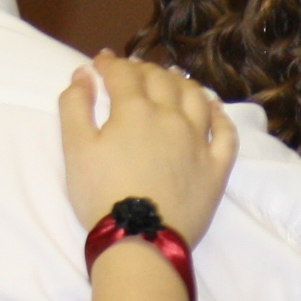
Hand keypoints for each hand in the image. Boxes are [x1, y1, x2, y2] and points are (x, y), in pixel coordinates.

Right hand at [61, 52, 239, 247]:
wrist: (141, 238)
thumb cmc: (101, 194)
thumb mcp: (75, 149)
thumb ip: (75, 106)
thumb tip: (83, 74)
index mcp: (135, 110)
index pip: (123, 74)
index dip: (110, 63)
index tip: (100, 61)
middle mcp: (172, 118)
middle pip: (161, 81)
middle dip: (144, 69)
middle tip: (133, 70)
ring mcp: (199, 142)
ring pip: (196, 98)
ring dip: (182, 83)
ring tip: (172, 78)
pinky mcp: (217, 167)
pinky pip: (226, 134)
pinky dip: (220, 116)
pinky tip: (215, 110)